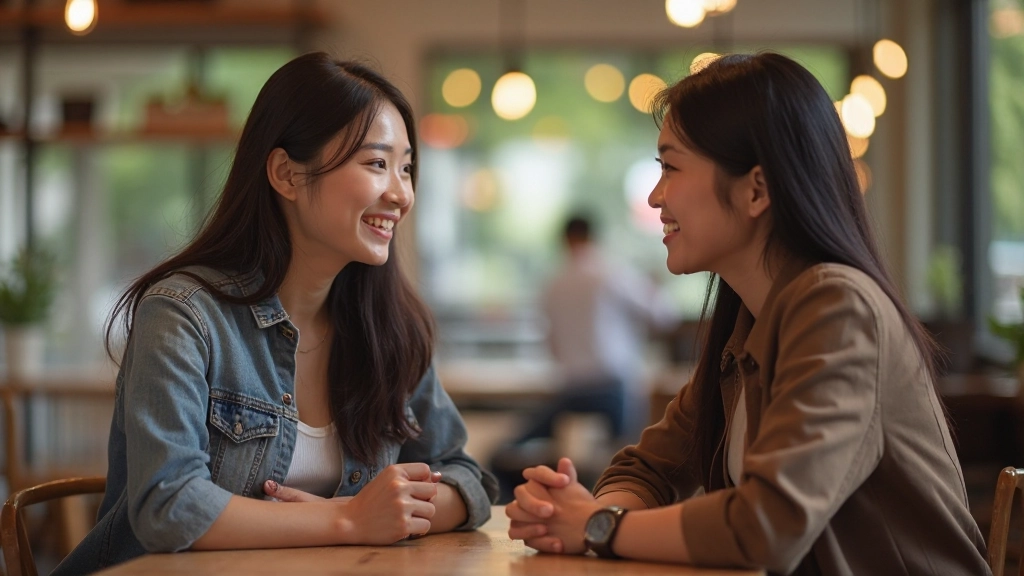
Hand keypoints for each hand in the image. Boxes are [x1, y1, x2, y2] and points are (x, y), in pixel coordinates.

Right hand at [265, 463, 440, 544]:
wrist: (350, 521)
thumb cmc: (372, 500)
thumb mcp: (388, 481)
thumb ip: (412, 477)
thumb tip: (440, 476)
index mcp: (395, 471)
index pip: (426, 470)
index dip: (423, 481)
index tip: (411, 490)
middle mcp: (399, 486)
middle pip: (432, 491)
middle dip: (424, 500)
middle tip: (409, 506)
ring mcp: (401, 506)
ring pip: (431, 509)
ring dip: (422, 515)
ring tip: (406, 517)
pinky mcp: (403, 525)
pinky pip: (426, 525)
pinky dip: (418, 529)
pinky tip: (406, 527)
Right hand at [507, 458, 601, 554]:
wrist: (579, 526)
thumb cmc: (574, 505)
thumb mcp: (574, 491)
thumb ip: (568, 476)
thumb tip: (564, 461)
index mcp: (537, 482)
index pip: (536, 473)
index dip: (548, 476)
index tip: (565, 482)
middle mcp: (525, 495)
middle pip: (520, 492)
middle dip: (534, 502)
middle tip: (550, 511)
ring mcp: (520, 513)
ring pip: (512, 511)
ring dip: (528, 520)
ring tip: (546, 528)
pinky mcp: (521, 531)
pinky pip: (515, 532)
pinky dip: (530, 536)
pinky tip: (551, 542)